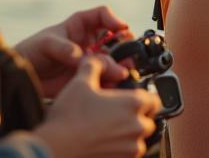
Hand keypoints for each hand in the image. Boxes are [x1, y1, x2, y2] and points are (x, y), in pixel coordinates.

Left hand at [15, 6, 130, 96]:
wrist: (22, 77)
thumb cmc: (31, 51)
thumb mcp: (46, 44)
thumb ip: (64, 48)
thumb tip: (82, 57)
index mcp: (80, 26)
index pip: (102, 15)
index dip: (114, 19)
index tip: (121, 28)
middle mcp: (90, 42)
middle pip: (115, 39)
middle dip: (124, 46)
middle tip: (127, 56)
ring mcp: (91, 61)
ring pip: (114, 60)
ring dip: (121, 66)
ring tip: (121, 73)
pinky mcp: (89, 78)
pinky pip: (106, 78)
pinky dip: (112, 82)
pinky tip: (112, 84)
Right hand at [33, 56, 161, 157]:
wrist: (54, 147)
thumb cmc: (68, 117)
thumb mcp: (81, 81)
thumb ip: (95, 65)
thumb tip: (99, 60)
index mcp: (133, 104)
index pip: (154, 99)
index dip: (143, 97)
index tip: (130, 98)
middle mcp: (137, 126)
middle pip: (147, 119)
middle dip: (135, 116)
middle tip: (114, 113)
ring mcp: (131, 147)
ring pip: (138, 138)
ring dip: (128, 133)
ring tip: (107, 129)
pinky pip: (129, 153)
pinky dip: (121, 148)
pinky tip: (104, 141)